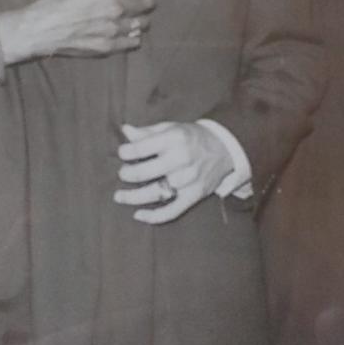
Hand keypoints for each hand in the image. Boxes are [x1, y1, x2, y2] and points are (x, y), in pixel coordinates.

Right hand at [0, 0, 154, 62]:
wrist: (37, 31)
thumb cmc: (51, 5)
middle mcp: (113, 7)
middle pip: (146, 4)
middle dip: (145, 2)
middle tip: (142, 3)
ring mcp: (112, 29)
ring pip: (142, 24)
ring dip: (140, 21)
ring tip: (135, 20)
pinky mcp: (108, 46)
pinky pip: (132, 42)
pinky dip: (133, 37)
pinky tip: (129, 35)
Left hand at [114, 121, 231, 223]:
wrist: (224, 148)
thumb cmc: (191, 137)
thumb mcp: (171, 127)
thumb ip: (147, 132)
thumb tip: (125, 131)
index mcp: (174, 138)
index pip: (141, 148)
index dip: (126, 152)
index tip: (122, 154)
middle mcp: (182, 159)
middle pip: (145, 173)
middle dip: (127, 175)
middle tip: (122, 174)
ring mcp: (189, 179)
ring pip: (155, 193)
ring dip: (133, 198)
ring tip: (119, 197)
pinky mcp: (194, 195)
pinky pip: (172, 211)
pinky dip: (154, 217)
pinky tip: (139, 215)